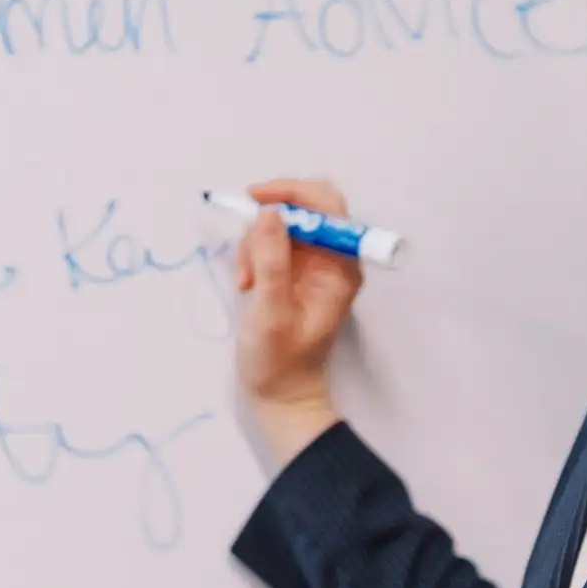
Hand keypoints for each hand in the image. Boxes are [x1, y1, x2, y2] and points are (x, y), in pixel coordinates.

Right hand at [232, 177, 363, 464]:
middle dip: (267, 222)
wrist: (280, 394)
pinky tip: (246, 284)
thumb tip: (269, 213)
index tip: (257, 201)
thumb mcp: (271, 313)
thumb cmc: (280, 362)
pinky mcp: (293, 271)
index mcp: (341, 267)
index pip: (328, 206)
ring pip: (281, 224)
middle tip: (245, 249)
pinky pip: (271, 243)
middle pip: (302, 209)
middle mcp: (332, 258)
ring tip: (245, 281)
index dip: (293, 193)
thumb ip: (272, 262)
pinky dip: (253, 255)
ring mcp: (313, 264)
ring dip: (255, 244)